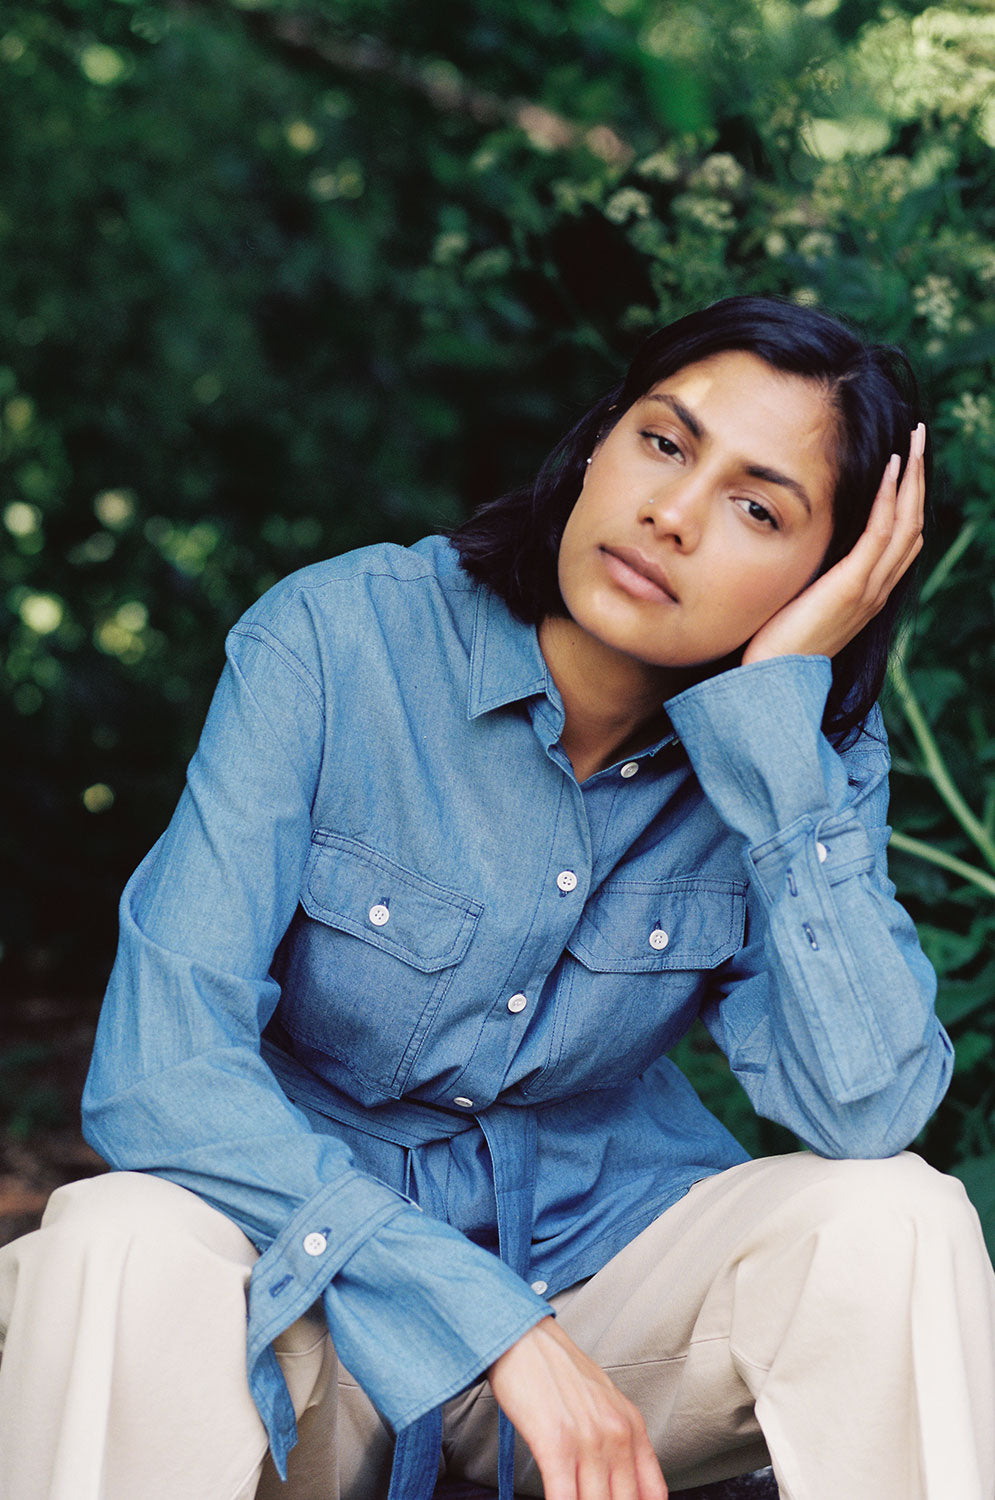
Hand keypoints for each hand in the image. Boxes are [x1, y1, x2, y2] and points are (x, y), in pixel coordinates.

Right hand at [487, 1316, 667, 1499]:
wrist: (525, 1338)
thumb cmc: (558, 1372)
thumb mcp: (605, 1403)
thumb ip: (620, 1443)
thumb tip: (622, 1488)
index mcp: (632, 1427)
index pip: (652, 1494)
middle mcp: (617, 1435)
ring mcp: (588, 1440)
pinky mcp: (555, 1444)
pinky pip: (564, 1498)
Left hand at [741, 423, 925, 665]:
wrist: (771, 682)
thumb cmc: (773, 645)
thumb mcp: (799, 601)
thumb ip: (810, 575)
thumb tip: (799, 544)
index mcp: (868, 593)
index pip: (901, 538)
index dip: (908, 498)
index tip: (906, 462)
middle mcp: (877, 590)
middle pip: (913, 523)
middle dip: (919, 477)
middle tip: (922, 436)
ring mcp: (869, 589)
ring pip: (907, 523)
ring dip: (913, 476)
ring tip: (916, 439)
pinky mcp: (852, 587)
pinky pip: (881, 534)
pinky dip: (890, 497)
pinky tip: (893, 467)